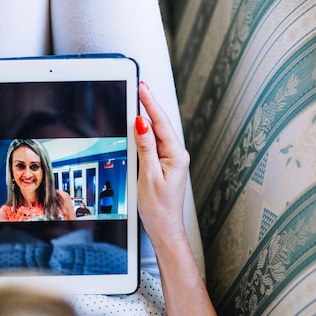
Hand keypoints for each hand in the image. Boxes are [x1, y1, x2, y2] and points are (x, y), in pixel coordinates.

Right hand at [135, 82, 189, 240]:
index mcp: (176, 156)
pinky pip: (154, 144)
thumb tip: (142, 124)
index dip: (150, 103)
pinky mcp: (164, 165)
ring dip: (147, 117)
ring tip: (138, 99)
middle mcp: (176, 155)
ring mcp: (171, 160)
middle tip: (139, 87)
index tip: (142, 87)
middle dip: (149, 105)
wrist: (163, 229)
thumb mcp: (147, 176)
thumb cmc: (158, 208)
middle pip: (160, 124)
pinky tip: (139, 126)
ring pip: (157, 133)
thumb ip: (145, 147)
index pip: (161, 123)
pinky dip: (146, 133)